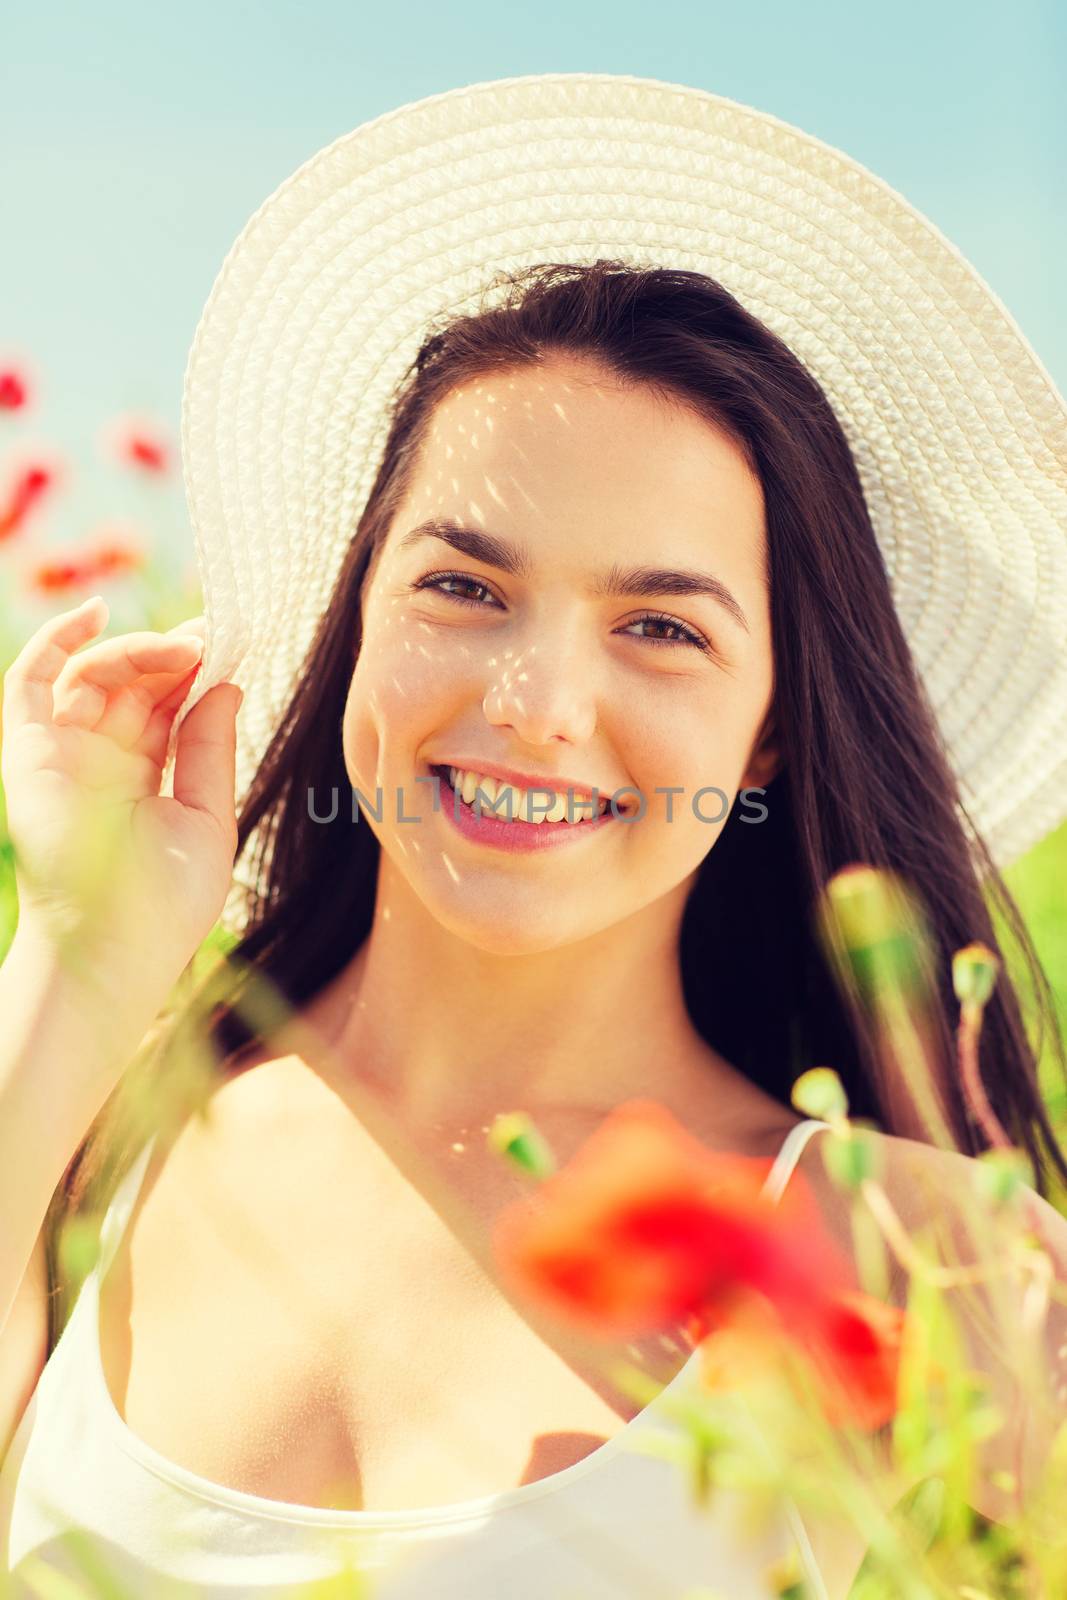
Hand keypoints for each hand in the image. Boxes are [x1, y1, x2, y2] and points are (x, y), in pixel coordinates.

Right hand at [1, 596, 243, 990]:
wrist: (116, 948)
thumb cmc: (168, 901)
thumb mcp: (209, 816)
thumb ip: (210, 749)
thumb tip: (227, 684)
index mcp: (145, 777)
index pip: (166, 707)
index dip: (194, 671)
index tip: (230, 641)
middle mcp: (101, 760)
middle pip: (133, 685)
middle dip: (172, 654)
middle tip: (213, 635)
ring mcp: (63, 753)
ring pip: (92, 675)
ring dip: (135, 650)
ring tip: (183, 645)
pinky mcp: (28, 752)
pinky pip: (30, 682)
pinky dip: (56, 642)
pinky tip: (94, 616)